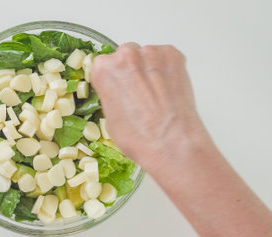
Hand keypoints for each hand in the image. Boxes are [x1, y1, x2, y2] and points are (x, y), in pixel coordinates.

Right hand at [91, 43, 208, 170]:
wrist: (171, 143)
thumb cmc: (139, 137)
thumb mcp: (109, 118)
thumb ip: (112, 95)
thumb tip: (120, 92)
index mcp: (103, 69)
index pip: (103, 65)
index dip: (113, 78)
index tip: (119, 86)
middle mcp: (126, 55)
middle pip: (126, 55)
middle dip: (131, 71)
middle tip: (139, 92)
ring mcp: (151, 53)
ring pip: (148, 56)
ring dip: (150, 69)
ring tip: (156, 95)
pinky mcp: (174, 56)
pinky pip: (166, 57)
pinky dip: (167, 70)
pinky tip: (168, 90)